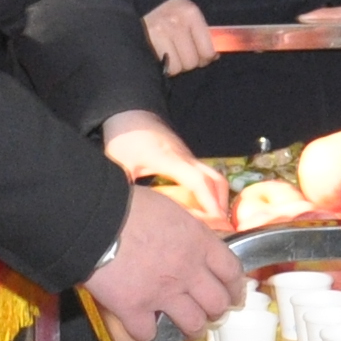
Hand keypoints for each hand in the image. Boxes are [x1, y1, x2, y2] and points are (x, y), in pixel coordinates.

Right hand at [82, 182, 244, 340]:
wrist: (94, 218)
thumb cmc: (129, 206)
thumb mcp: (170, 210)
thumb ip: (186, 232)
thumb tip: (189, 242)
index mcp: (198, 243)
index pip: (231, 272)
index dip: (235, 287)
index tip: (233, 294)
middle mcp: (187, 271)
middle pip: (218, 304)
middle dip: (216, 311)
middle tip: (209, 312)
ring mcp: (163, 293)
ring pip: (193, 325)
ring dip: (191, 329)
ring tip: (185, 328)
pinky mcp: (134, 309)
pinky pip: (148, 334)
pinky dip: (146, 332)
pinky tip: (142, 325)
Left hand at [102, 115, 232, 227]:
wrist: (130, 112)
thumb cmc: (124, 137)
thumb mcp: (119, 165)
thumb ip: (124, 189)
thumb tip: (124, 215)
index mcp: (169, 160)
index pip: (197, 181)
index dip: (209, 202)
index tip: (217, 222)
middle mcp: (185, 157)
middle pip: (215, 178)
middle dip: (221, 203)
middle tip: (221, 228)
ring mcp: (187, 156)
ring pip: (213, 175)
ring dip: (217, 197)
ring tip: (213, 222)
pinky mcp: (185, 157)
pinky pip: (204, 174)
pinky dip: (209, 191)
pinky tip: (201, 207)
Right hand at [143, 0, 216, 74]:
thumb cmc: (173, 9)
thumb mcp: (190, 13)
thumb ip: (204, 33)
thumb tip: (214, 56)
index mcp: (191, 14)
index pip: (206, 50)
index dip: (206, 59)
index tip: (202, 58)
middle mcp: (176, 23)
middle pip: (191, 62)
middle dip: (190, 63)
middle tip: (185, 56)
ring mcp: (159, 32)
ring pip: (176, 67)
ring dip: (176, 66)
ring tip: (173, 56)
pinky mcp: (146, 41)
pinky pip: (161, 66)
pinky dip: (164, 66)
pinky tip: (164, 56)